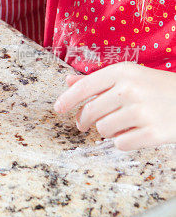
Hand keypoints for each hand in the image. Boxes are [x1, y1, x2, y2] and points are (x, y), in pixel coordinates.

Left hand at [54, 62, 175, 150]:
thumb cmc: (160, 88)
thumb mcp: (132, 76)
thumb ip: (99, 80)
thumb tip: (69, 82)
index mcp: (124, 72)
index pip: (85, 87)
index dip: (67, 100)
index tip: (57, 109)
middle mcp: (130, 89)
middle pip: (91, 112)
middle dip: (85, 121)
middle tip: (85, 125)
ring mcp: (142, 112)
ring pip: (103, 130)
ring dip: (108, 131)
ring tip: (123, 125)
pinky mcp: (153, 133)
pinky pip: (120, 144)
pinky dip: (124, 142)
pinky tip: (135, 133)